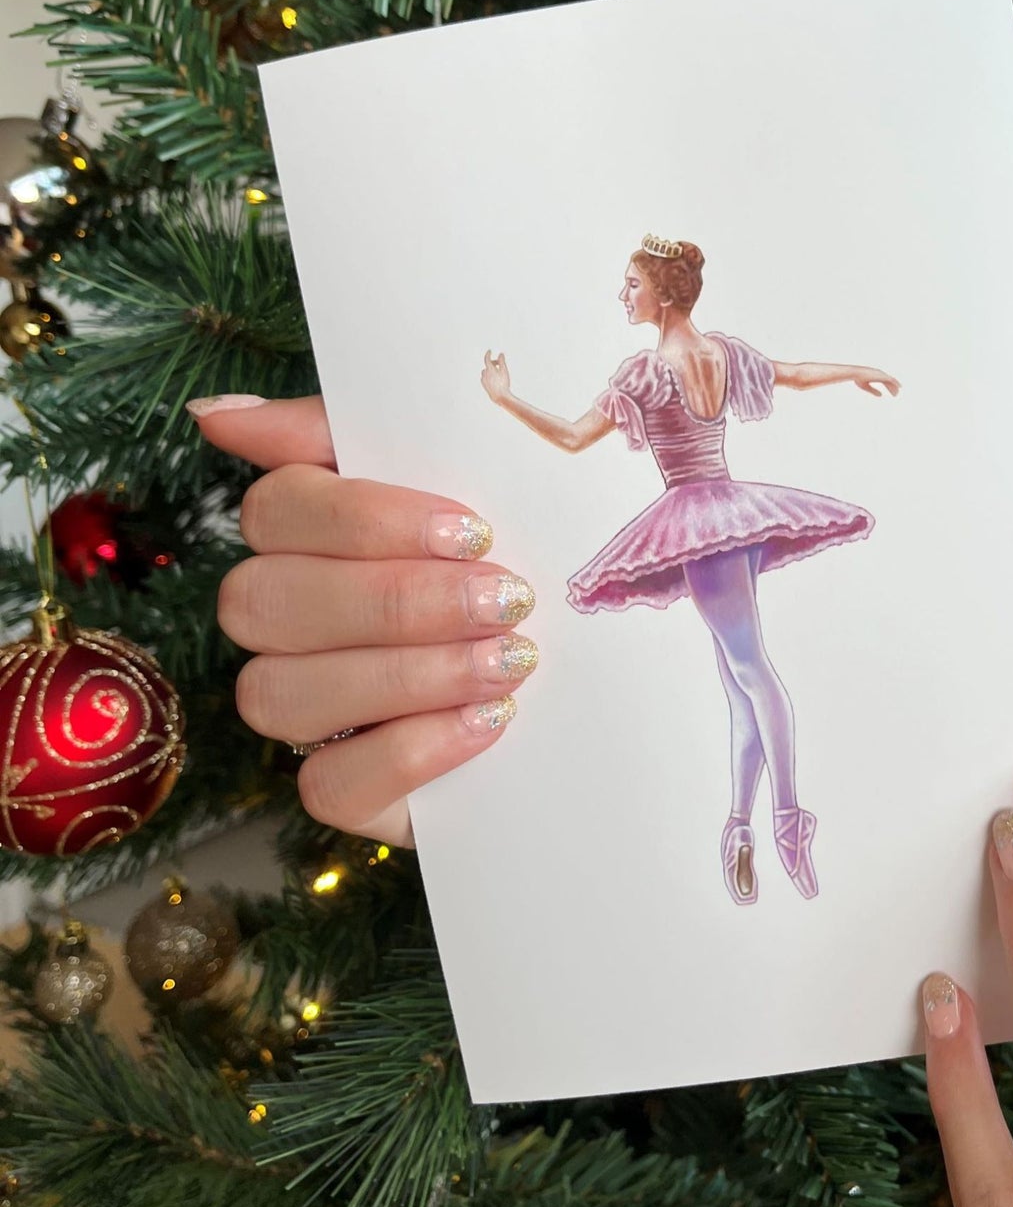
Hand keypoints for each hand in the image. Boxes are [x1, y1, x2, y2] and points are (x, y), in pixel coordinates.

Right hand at [188, 394, 536, 846]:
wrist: (602, 673)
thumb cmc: (521, 555)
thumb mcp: (469, 475)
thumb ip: (354, 431)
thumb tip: (217, 417)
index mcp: (309, 535)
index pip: (276, 509)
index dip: (368, 520)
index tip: (472, 531)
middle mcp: (287, 621)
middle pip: (262, 602)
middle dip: (396, 601)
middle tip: (506, 599)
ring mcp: (309, 710)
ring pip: (278, 695)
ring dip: (406, 675)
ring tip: (508, 661)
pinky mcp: (347, 789)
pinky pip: (326, 786)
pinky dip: (411, 751)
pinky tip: (489, 719)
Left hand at [481, 350, 510, 402]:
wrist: (500, 396)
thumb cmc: (503, 383)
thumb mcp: (504, 371)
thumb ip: (502, 361)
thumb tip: (500, 354)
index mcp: (489, 369)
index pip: (487, 358)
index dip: (488, 354)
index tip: (490, 351)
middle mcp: (484, 374)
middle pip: (488, 365)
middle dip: (493, 363)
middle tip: (500, 365)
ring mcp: (484, 380)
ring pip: (486, 372)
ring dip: (490, 370)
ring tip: (498, 373)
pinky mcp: (484, 385)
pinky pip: (485, 378)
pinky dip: (489, 376)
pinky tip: (495, 380)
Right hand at [853, 368, 899, 396]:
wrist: (856, 373)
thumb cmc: (858, 378)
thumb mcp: (866, 386)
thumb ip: (873, 391)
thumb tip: (881, 395)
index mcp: (875, 376)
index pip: (885, 382)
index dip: (889, 387)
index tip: (892, 393)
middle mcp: (880, 374)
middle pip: (889, 382)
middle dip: (892, 388)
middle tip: (895, 395)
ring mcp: (881, 374)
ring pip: (891, 381)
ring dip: (894, 388)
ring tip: (896, 395)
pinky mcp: (882, 375)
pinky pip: (891, 379)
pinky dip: (896, 383)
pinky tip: (900, 387)